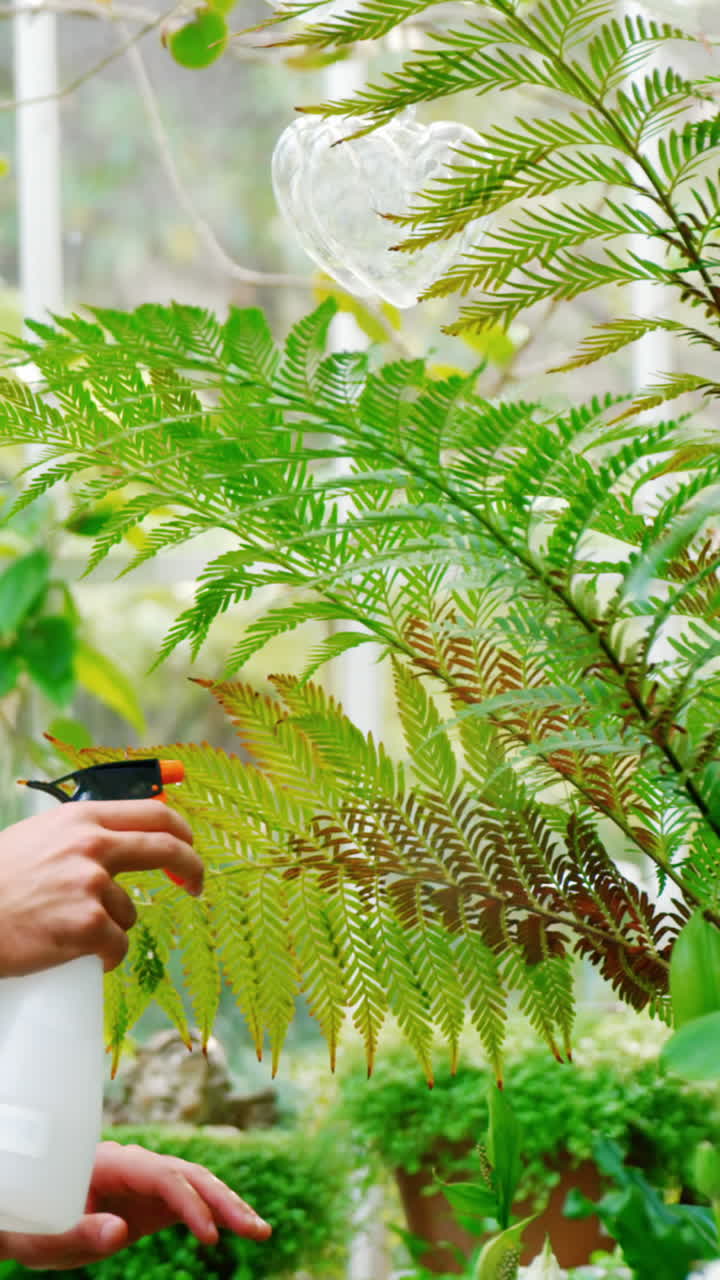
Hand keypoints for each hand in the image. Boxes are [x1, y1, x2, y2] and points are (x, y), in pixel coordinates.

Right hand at [0, 801, 203, 976]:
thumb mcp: (40, 837)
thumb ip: (80, 834)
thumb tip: (125, 834)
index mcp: (82, 818)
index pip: (153, 814)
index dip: (180, 832)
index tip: (188, 848)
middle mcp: (92, 845)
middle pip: (167, 850)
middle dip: (192, 868)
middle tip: (197, 885)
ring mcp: (91, 885)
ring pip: (129, 912)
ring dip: (110, 926)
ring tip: (65, 929)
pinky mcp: (88, 926)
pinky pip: (117, 946)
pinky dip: (103, 957)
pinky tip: (74, 954)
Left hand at [0, 1139, 270, 1269]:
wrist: (29, 1216)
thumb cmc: (33, 1223)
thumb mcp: (48, 1235)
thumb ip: (81, 1232)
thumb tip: (120, 1231)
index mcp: (114, 1163)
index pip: (162, 1177)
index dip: (189, 1204)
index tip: (210, 1236)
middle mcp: (137, 1165)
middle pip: (190, 1174)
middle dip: (225, 1200)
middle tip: (257, 1228)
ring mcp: (147, 1181)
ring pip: (197, 1183)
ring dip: (229, 1204)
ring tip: (261, 1230)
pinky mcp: (151, 1200)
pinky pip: (191, 1200)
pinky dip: (216, 1213)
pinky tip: (239, 1227)